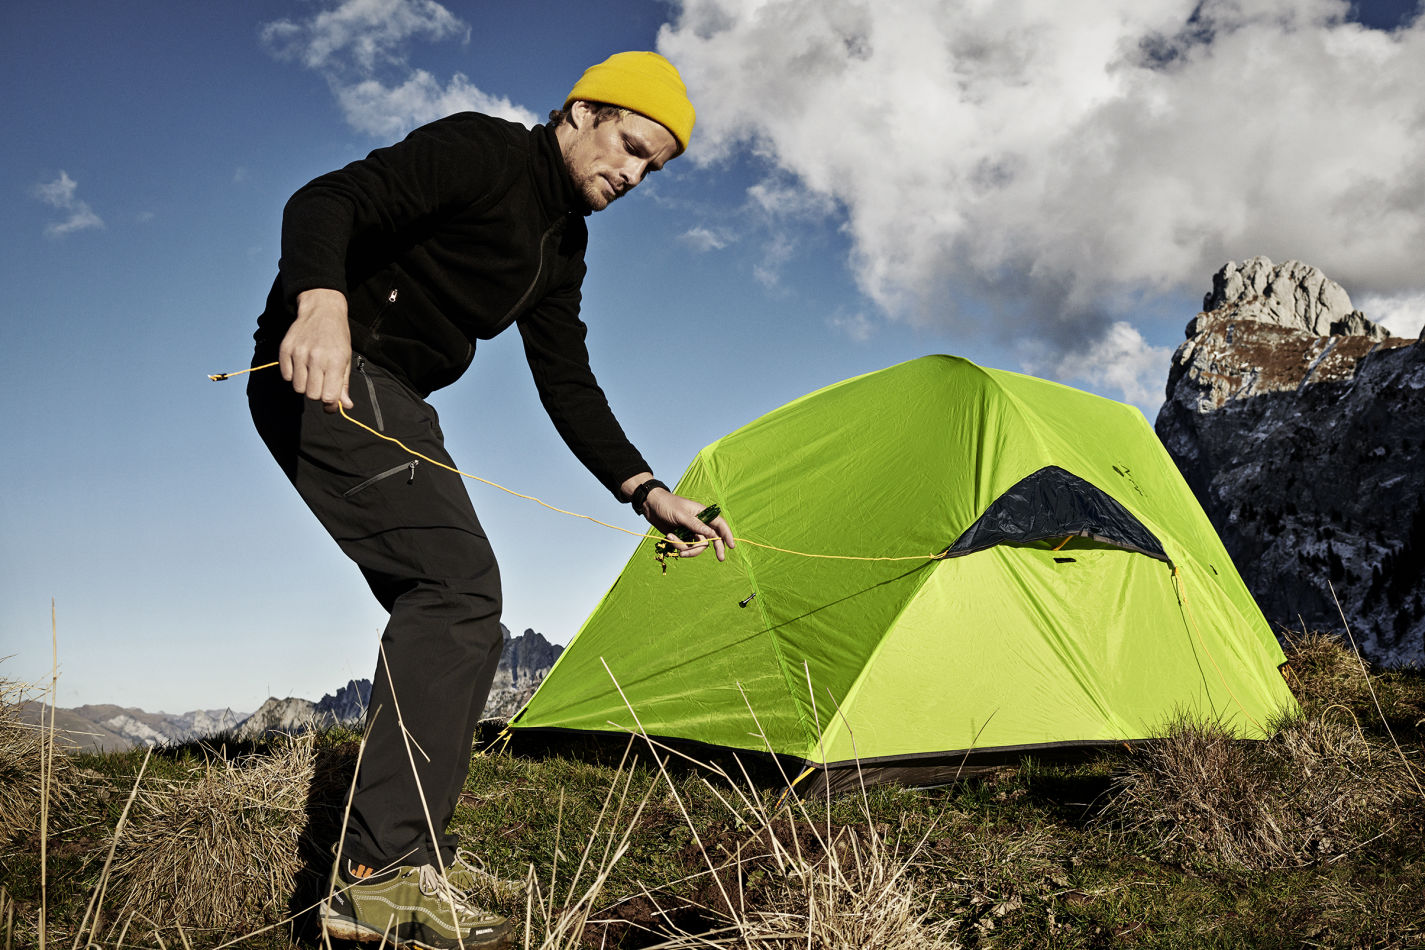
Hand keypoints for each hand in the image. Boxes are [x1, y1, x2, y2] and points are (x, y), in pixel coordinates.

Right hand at [279, 288, 352, 412]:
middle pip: (312, 395)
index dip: (330, 402)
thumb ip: (344, 384)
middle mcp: (316, 358)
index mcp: (335, 361)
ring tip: (312, 372)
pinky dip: (293, 375)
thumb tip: (345, 406)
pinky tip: (301, 364)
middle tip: (321, 382)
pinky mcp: (285, 349)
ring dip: (305, 385)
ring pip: (298, 388)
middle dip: (317, 393)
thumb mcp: (346, 359)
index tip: (331, 398)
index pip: (328, 396)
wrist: (322, 311)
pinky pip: (286, 376)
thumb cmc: (337, 337)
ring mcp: (299, 353)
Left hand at [640, 486, 734, 560]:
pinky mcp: (682, 537)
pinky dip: (678, 545)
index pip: (720, 525)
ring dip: (687, 547)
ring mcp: (691, 531)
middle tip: (721, 559)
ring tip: (672, 539)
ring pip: (697, 546)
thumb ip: (697, 525)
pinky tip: (669, 536)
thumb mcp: (682, 515)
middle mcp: (699, 523)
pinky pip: (686, 548)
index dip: (727, 535)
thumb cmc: (667, 505)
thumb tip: (712, 535)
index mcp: (703, 513)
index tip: (731, 546)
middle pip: (712, 538)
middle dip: (716, 548)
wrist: (650, 506)